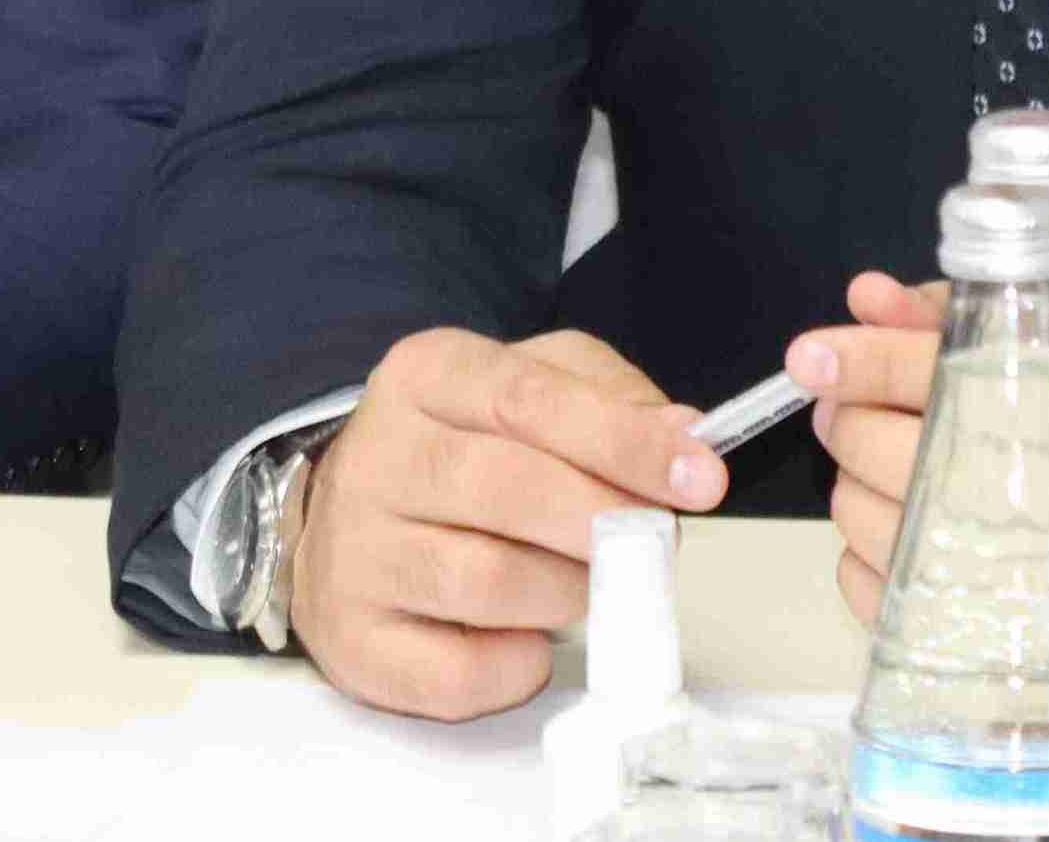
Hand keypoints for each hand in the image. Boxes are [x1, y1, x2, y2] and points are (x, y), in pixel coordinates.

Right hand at [287, 327, 728, 722]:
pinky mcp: (355, 642)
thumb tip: (683, 434)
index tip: (701, 478)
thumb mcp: (531, 385)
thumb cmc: (462, 451)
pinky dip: (518, 666)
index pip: (530, 398)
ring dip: (567, 594)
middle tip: (653, 543)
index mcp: (426, 376)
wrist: (347, 521)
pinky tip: (526, 638)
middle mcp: (378, 458)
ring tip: (583, 582)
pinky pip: (459, 673)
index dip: (625, 442)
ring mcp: (356, 554)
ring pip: (489, 584)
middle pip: (508, 488)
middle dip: (605, 521)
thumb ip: (608, 397)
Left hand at [793, 269, 1048, 652]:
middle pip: (882, 452)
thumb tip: (871, 296)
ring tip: (886, 458)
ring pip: (870, 523)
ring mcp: (1009, 579)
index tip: (812, 352)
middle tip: (853, 399)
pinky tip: (898, 524)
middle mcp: (1033, 501)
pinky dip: (865, 556)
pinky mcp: (992, 631)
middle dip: (848, 415)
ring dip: (853, 482)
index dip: (860, 358)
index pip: (930, 375)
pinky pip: (880, 597)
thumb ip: (976, 312)